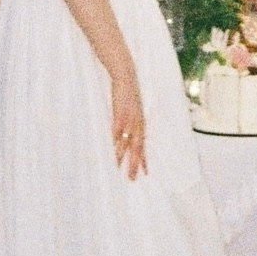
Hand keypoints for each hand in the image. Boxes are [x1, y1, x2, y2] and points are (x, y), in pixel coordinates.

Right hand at [108, 55, 146, 180]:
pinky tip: (111, 149)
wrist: (125, 77)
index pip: (143, 146)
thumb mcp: (132, 111)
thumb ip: (131, 124)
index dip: (144, 160)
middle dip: (134, 164)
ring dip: (121, 156)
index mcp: (141, 124)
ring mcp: (129, 119)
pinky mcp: (120, 113)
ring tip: (117, 168)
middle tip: (132, 178)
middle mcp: (137, 124)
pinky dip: (115, 140)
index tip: (145, 173)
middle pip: (137, 148)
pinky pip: (117, 130)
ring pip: (125, 142)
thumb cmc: (128, 95)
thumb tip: (125, 136)